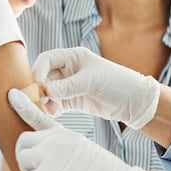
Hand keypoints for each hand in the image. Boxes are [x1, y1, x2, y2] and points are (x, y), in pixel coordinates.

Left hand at [9, 88, 148, 170]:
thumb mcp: (86, 151)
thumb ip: (66, 148)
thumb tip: (52, 158)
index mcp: (67, 134)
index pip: (40, 116)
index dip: (23, 106)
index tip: (12, 96)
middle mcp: (57, 140)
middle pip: (24, 140)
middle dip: (24, 155)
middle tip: (31, 170)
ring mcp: (52, 155)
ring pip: (23, 160)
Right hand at [31, 47, 159, 127]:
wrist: (133, 102)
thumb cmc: (117, 83)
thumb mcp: (91, 81)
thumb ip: (68, 86)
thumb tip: (46, 91)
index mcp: (73, 57)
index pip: (48, 59)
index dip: (39, 70)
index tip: (37, 85)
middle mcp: (69, 70)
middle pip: (45, 77)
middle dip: (41, 88)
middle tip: (41, 100)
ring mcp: (70, 86)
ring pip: (48, 92)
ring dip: (46, 100)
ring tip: (52, 109)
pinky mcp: (72, 101)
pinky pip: (55, 103)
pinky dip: (52, 108)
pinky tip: (54, 113)